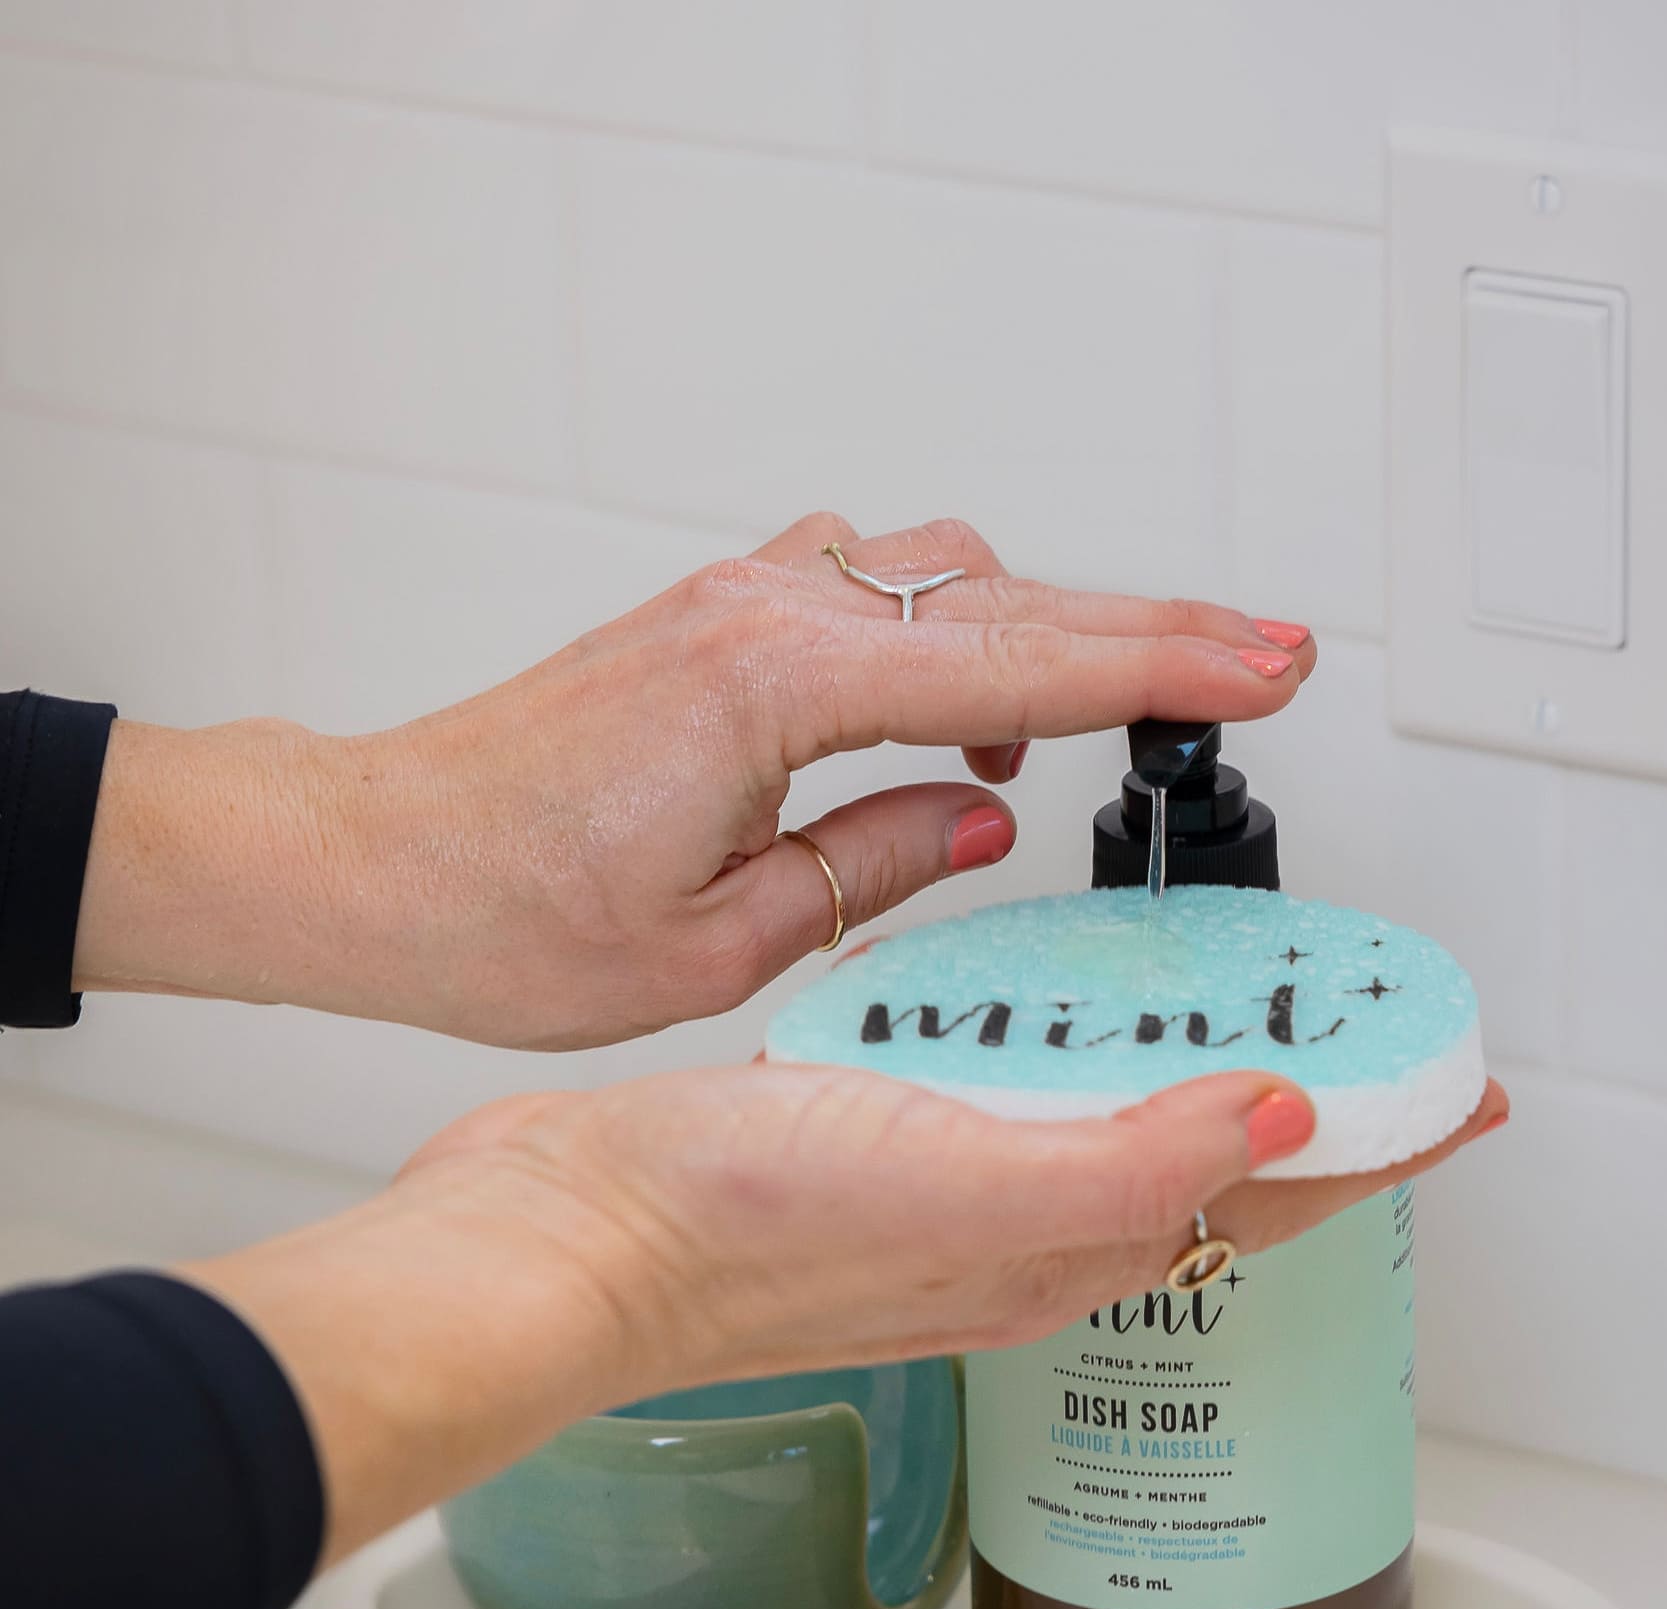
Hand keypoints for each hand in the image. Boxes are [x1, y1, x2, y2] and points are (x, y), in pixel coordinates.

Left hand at [75, 513, 1314, 1048]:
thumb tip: (981, 812)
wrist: (369, 863)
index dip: (1160, 667)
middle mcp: (762, 615)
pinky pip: (878, 593)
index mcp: (773, 690)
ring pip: (949, 581)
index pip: (1017, 666)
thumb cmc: (501, 917)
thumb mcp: (718, 940)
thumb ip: (873, 863)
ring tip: (1154, 690)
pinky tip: (982, 706)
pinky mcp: (719, 620)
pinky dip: (959, 634)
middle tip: (1269, 655)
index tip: (1266, 667)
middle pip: (1007, 600)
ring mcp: (739, 602)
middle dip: (1155, 629)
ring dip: (1059, 628)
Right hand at [190, 1064, 1505, 1563]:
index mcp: (1068, 1248)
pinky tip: (1048, 995)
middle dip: (1310, 1100)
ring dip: (1192, 1066)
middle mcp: (1026, 1228)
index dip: (1383, 1141)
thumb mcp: (968, 1182)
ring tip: (1237, 999)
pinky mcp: (880, 1138)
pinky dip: (1067, 1040)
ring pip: (1118, 1120)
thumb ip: (1138, 1161)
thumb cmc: (741, 1231)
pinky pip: (1017, 1087)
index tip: (1462, 1092)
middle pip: (1215, 1160)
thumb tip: (1292, 1120)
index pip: (1275, 1196)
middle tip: (1366, 1024)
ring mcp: (952, 1186)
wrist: (570, 1235)